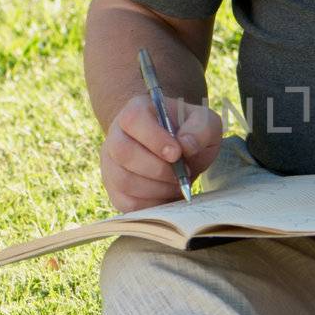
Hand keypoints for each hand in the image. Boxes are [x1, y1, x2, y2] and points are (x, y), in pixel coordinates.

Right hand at [100, 95, 222, 212]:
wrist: (177, 153)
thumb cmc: (188, 134)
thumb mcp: (204, 123)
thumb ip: (200, 129)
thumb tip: (186, 146)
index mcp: (136, 111)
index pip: (134, 119)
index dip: (154, 139)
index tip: (177, 154)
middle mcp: (116, 135)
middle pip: (124, 153)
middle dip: (158, 169)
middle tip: (183, 173)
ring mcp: (111, 164)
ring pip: (124, 180)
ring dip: (158, 188)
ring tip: (177, 184)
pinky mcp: (115, 190)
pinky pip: (127, 203)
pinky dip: (152, 204)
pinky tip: (167, 195)